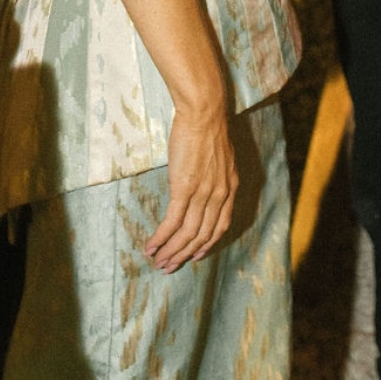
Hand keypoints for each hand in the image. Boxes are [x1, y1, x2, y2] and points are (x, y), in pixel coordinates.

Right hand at [145, 104, 237, 272]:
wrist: (203, 112)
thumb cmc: (208, 127)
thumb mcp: (221, 156)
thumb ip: (216, 175)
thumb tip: (205, 184)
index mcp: (230, 189)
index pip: (219, 227)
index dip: (205, 245)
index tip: (194, 256)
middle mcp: (219, 197)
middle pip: (201, 237)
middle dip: (183, 256)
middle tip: (168, 267)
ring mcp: (202, 194)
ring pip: (186, 234)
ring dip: (170, 252)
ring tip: (157, 262)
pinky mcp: (184, 189)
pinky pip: (173, 222)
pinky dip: (161, 238)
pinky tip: (151, 246)